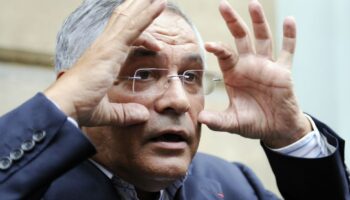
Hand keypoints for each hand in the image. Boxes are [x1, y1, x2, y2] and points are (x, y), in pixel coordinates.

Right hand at [44, 0, 166, 126]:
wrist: (65, 106)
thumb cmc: (79, 108)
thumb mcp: (107, 112)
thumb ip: (125, 113)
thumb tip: (143, 116)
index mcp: (103, 58)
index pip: (125, 38)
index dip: (143, 36)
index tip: (157, 47)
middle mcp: (104, 47)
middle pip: (124, 20)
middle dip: (138, 9)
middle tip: (152, 0)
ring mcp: (107, 45)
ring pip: (129, 19)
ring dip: (144, 6)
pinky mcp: (111, 48)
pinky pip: (133, 27)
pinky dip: (147, 14)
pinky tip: (160, 4)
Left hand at [198, 0, 310, 147]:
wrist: (276, 129)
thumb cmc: (252, 123)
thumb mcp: (233, 122)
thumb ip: (218, 120)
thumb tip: (200, 119)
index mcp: (233, 73)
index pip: (224, 55)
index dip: (218, 48)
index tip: (209, 45)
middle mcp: (248, 65)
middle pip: (240, 38)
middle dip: (233, 22)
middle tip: (223, 5)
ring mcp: (266, 65)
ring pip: (263, 38)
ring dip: (258, 22)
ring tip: (253, 4)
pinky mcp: (283, 71)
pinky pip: (288, 51)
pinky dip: (290, 36)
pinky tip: (289, 20)